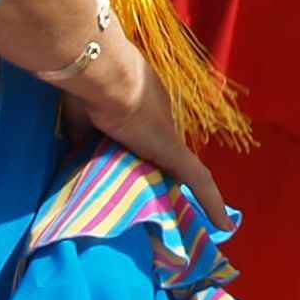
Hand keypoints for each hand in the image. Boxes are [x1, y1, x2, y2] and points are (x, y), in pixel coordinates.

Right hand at [69, 41, 225, 217]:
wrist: (103, 74)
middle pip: (165, 154)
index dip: (145, 153)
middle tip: (167, 205)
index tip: (142, 171)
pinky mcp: (173, 151)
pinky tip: (223, 225)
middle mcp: (160, 115)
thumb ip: (84, 140)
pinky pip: (199, 180)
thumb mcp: (82, 120)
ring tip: (199, 220)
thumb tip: (75, 158)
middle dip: (166, 175)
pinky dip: (211, 202)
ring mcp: (168, 134)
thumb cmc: (88, 90)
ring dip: (190, 195)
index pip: (146, 136)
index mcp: (140, 104)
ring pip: (183, 170)